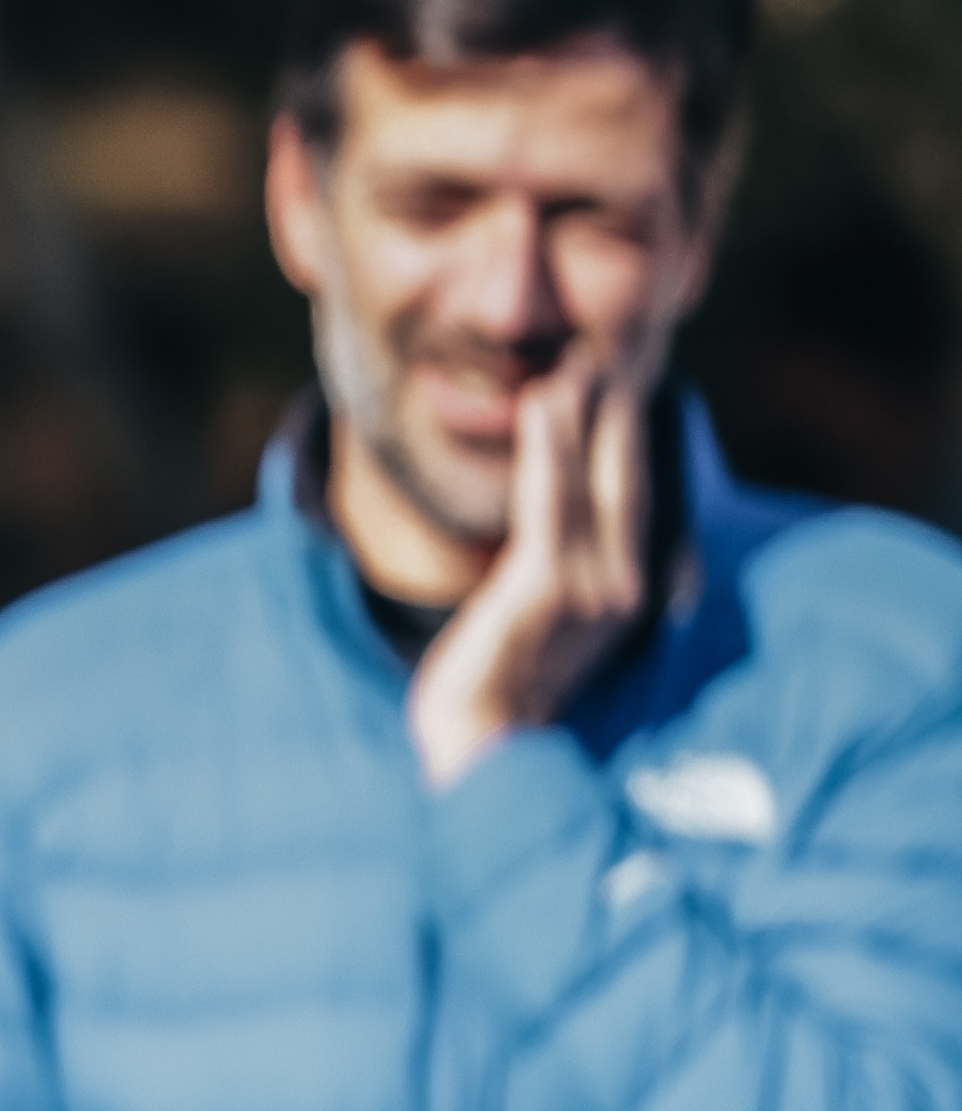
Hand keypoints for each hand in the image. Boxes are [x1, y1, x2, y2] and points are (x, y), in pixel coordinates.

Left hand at [408, 362, 655, 787]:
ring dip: (580, 416)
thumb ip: (552, 586)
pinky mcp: (545, 591)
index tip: (616, 387)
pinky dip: (550, 449)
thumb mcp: (537, 634)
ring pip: (588, 481)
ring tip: (572, 363)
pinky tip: (542, 405)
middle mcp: (619, 587)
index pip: (629, 501)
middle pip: (624, 480)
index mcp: (621, 595)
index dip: (624, 443)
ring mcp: (588, 589)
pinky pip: (550, 503)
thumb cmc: (499, 697)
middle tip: (603, 353)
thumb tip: (539, 548)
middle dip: (614, 415)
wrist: (482, 756)